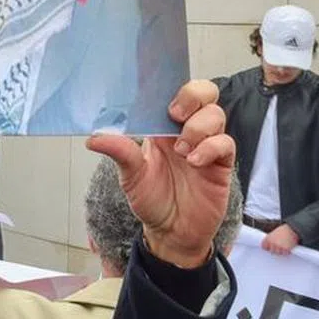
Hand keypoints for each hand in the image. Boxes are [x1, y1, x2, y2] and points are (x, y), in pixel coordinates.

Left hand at [86, 80, 234, 268]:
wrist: (172, 232)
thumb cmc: (151, 199)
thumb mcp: (130, 176)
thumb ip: (119, 153)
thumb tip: (93, 138)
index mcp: (161, 126)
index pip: (173, 92)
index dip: (172, 85)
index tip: (160, 94)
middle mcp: (185, 130)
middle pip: (203, 93)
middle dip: (193, 95)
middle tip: (174, 114)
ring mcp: (205, 145)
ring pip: (216, 114)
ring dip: (198, 127)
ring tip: (181, 150)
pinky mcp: (221, 163)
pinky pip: (226, 142)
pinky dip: (210, 147)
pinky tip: (194, 161)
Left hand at [261, 224, 299, 255]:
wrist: (291, 229)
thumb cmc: (283, 230)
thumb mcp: (273, 233)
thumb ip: (270, 239)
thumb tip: (270, 245)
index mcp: (268, 239)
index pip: (264, 247)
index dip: (267, 248)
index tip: (270, 247)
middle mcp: (272, 243)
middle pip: (271, 251)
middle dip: (275, 250)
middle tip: (279, 246)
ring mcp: (278, 246)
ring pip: (278, 253)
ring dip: (281, 251)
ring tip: (284, 246)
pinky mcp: (285, 249)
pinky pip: (285, 253)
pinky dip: (287, 252)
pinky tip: (288, 247)